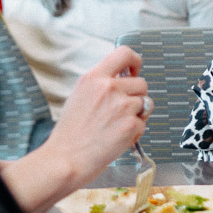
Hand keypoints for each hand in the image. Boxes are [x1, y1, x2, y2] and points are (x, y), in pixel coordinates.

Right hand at [46, 46, 150, 180]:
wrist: (66, 159)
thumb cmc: (70, 134)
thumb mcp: (79, 96)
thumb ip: (101, 84)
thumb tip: (122, 79)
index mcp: (94, 78)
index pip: (125, 53)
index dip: (135, 61)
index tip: (134, 71)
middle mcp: (109, 88)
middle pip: (142, 83)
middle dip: (136, 96)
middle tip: (122, 111)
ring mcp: (122, 105)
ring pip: (145, 103)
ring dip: (137, 114)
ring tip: (116, 125)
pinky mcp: (131, 124)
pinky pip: (143, 123)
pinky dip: (134, 132)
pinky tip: (117, 137)